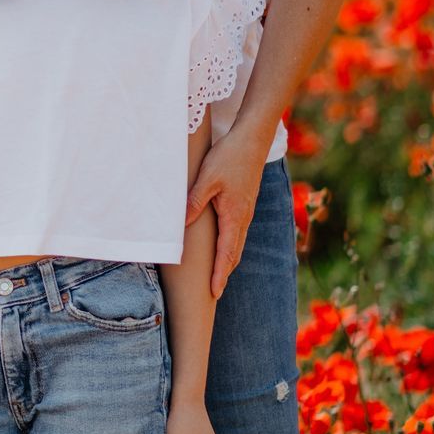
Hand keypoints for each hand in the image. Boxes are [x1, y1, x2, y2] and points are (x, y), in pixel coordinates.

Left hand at [184, 129, 267, 297]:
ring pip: (237, 243)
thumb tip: (181, 226)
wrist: (252, 140)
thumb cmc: (228, 157)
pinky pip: (238, 233)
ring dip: (228, 261)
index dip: (219, 275)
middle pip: (234, 254)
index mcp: (235, 216)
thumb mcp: (207, 179)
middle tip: (214, 292)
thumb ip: (194, 202)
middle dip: (224, 273)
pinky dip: (231, 246)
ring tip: (217, 276)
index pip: (226, 254)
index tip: (214, 293)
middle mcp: (243, 218)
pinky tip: (222, 246)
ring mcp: (246, 212)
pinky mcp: (245, 204)